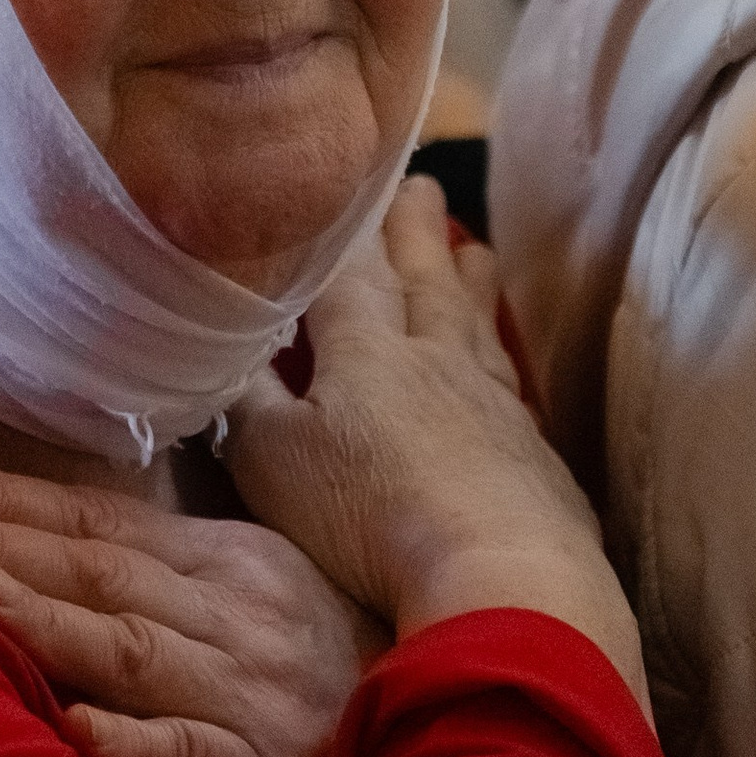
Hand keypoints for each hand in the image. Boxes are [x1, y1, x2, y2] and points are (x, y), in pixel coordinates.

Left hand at [0, 449, 382, 756]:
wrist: (445, 739)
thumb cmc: (329, 669)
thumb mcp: (260, 590)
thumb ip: (167, 567)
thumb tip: (55, 533)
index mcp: (226, 561)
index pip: (99, 520)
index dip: (10, 498)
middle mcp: (232, 613)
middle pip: (98, 569)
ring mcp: (246, 692)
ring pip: (133, 649)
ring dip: (49, 618)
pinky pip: (192, 755)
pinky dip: (135, 742)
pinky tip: (80, 731)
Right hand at [228, 181, 651, 709]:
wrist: (499, 577)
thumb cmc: (368, 517)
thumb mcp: (271, 460)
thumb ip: (243, 398)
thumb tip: (220, 346)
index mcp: (367, 349)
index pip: (350, 268)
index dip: (343, 226)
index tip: (347, 178)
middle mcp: (436, 358)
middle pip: (426, 276)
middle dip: (416, 229)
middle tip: (422, 184)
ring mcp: (494, 403)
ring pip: (477, 321)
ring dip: (467, 279)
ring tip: (471, 249)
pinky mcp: (535, 454)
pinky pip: (512, 382)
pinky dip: (498, 355)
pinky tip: (500, 366)